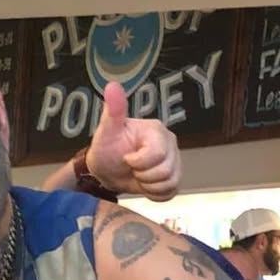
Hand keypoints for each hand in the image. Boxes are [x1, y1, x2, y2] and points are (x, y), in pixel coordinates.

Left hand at [86, 82, 181, 200]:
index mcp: (156, 131)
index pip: (156, 154)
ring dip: (148, 185)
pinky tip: (144, 185)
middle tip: (130, 168)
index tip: (126, 158)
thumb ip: (113, 110)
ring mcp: (174, 161)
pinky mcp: (173, 177)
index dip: (138, 162)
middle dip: (142, 175)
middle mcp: (170, 144)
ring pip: (170, 182)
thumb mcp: (106, 131)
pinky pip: (171, 192)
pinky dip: (155, 194)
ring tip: (137, 176)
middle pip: (165, 170)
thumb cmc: (106, 149)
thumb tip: (112, 86)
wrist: (106, 171)